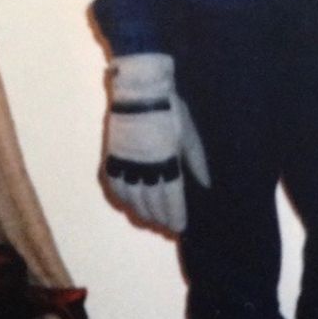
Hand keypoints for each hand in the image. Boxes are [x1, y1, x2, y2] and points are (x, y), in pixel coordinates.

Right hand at [103, 53, 209, 232]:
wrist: (138, 91)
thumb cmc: (169, 109)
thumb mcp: (188, 132)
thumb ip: (196, 159)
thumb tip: (205, 184)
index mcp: (166, 161)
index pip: (171, 198)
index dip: (175, 214)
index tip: (180, 227)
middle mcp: (144, 167)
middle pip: (151, 202)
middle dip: (160, 218)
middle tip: (167, 227)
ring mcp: (125, 164)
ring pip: (132, 199)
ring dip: (141, 212)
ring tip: (151, 220)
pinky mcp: (112, 157)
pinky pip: (114, 186)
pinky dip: (122, 199)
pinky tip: (129, 204)